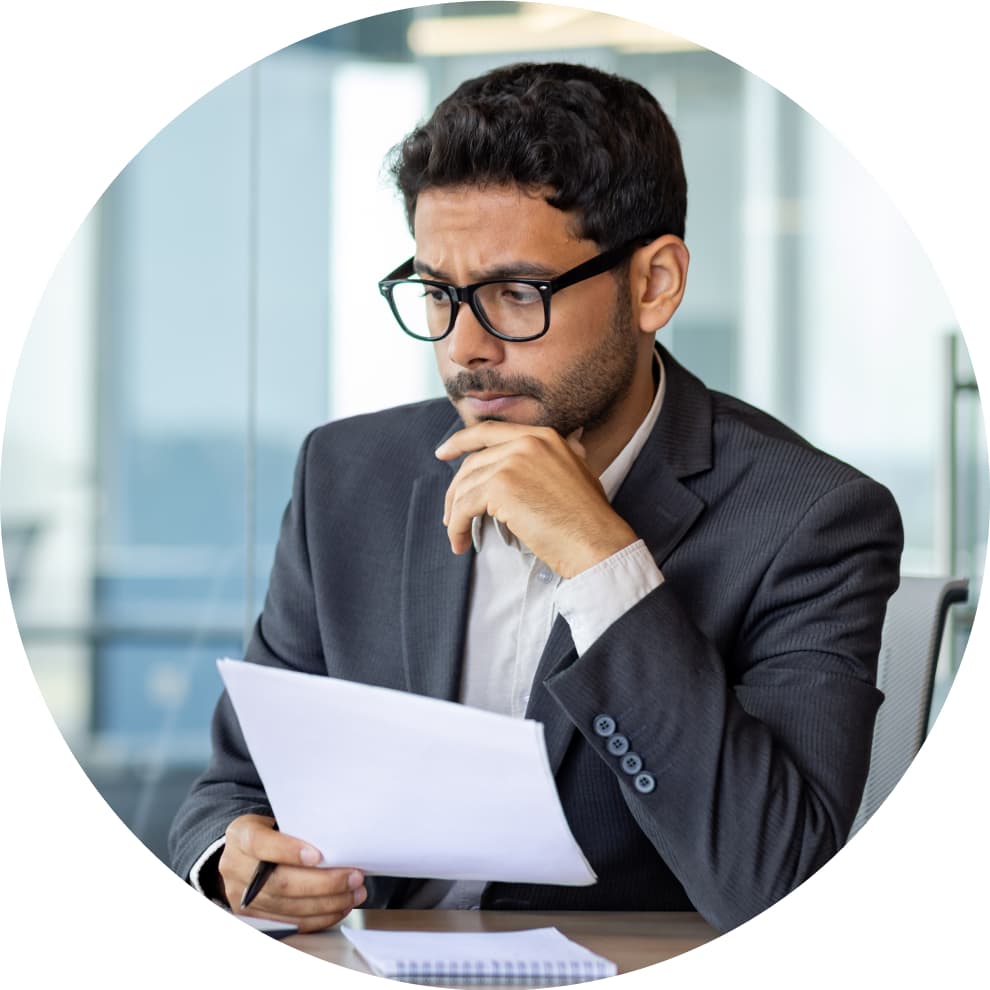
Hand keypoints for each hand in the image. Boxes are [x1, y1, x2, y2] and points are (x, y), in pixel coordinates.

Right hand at [218, 814, 365, 932]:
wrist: (244, 854)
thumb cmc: (271, 832)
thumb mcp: (277, 820)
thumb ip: (299, 829)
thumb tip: (338, 842)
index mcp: (241, 835)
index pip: (260, 844)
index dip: (289, 851)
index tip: (319, 856)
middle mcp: (235, 867)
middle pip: (280, 882)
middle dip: (323, 883)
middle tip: (353, 877)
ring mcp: (243, 897)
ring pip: (288, 907)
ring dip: (327, 903)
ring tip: (354, 893)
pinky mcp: (254, 918)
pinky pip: (290, 923)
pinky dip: (319, 917)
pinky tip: (340, 907)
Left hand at [435, 422, 637, 577]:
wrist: (597, 542)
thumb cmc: (589, 518)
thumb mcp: (579, 472)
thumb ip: (563, 455)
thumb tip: (563, 445)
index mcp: (543, 436)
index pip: (489, 432)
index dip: (461, 441)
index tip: (443, 452)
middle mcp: (527, 442)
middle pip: (473, 462)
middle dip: (455, 489)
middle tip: (450, 512)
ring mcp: (512, 462)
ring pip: (465, 486)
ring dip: (455, 513)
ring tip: (457, 534)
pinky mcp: (501, 487)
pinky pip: (464, 506)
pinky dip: (457, 526)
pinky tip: (460, 541)